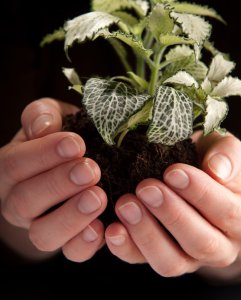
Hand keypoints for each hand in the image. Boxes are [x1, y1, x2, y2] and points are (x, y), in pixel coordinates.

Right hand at [0, 98, 106, 261]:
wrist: (73, 163)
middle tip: (91, 170)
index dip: (43, 155)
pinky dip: (86, 244)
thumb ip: (41, 115)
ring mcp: (41, 226)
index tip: (76, 144)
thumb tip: (43, 127)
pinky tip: (103, 226)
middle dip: (59, 185)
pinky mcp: (67, 242)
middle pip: (26, 201)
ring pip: (44, 235)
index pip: (15, 165)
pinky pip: (71, 253)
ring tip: (98, 197)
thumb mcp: (50, 117)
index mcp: (10, 170)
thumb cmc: (59, 136)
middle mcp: (19, 203)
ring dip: (72, 217)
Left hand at [105, 131, 240, 277]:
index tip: (173, 172)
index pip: (227, 213)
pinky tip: (112, 228)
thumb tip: (217, 169)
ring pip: (170, 261)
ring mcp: (189, 258)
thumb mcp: (223, 149)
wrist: (194, 180)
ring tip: (126, 205)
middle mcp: (220, 246)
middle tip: (146, 188)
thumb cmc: (209, 162)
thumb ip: (228, 153)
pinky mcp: (160, 257)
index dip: (200, 193)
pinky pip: (142, 262)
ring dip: (146, 233)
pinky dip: (125, 247)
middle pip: (200, 242)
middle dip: (171, 214)